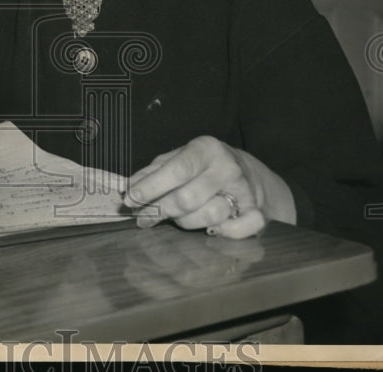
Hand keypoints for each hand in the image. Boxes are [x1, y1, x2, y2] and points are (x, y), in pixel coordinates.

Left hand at [124, 135, 295, 238]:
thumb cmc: (200, 167)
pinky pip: (239, 230)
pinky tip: (212, 231)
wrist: (245, 172)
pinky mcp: (256, 212)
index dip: (151, 187)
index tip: (130, 200)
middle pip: (189, 198)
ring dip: (187, 222)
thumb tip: (127, 188)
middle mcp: (227, 167)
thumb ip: (151, 172)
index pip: (176, 170)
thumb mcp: (176, 160)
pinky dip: (225, 233)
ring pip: (210, 217)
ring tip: (177, 218)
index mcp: (205, 149)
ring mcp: (244, 190)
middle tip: (145, 217)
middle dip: (162, 210)